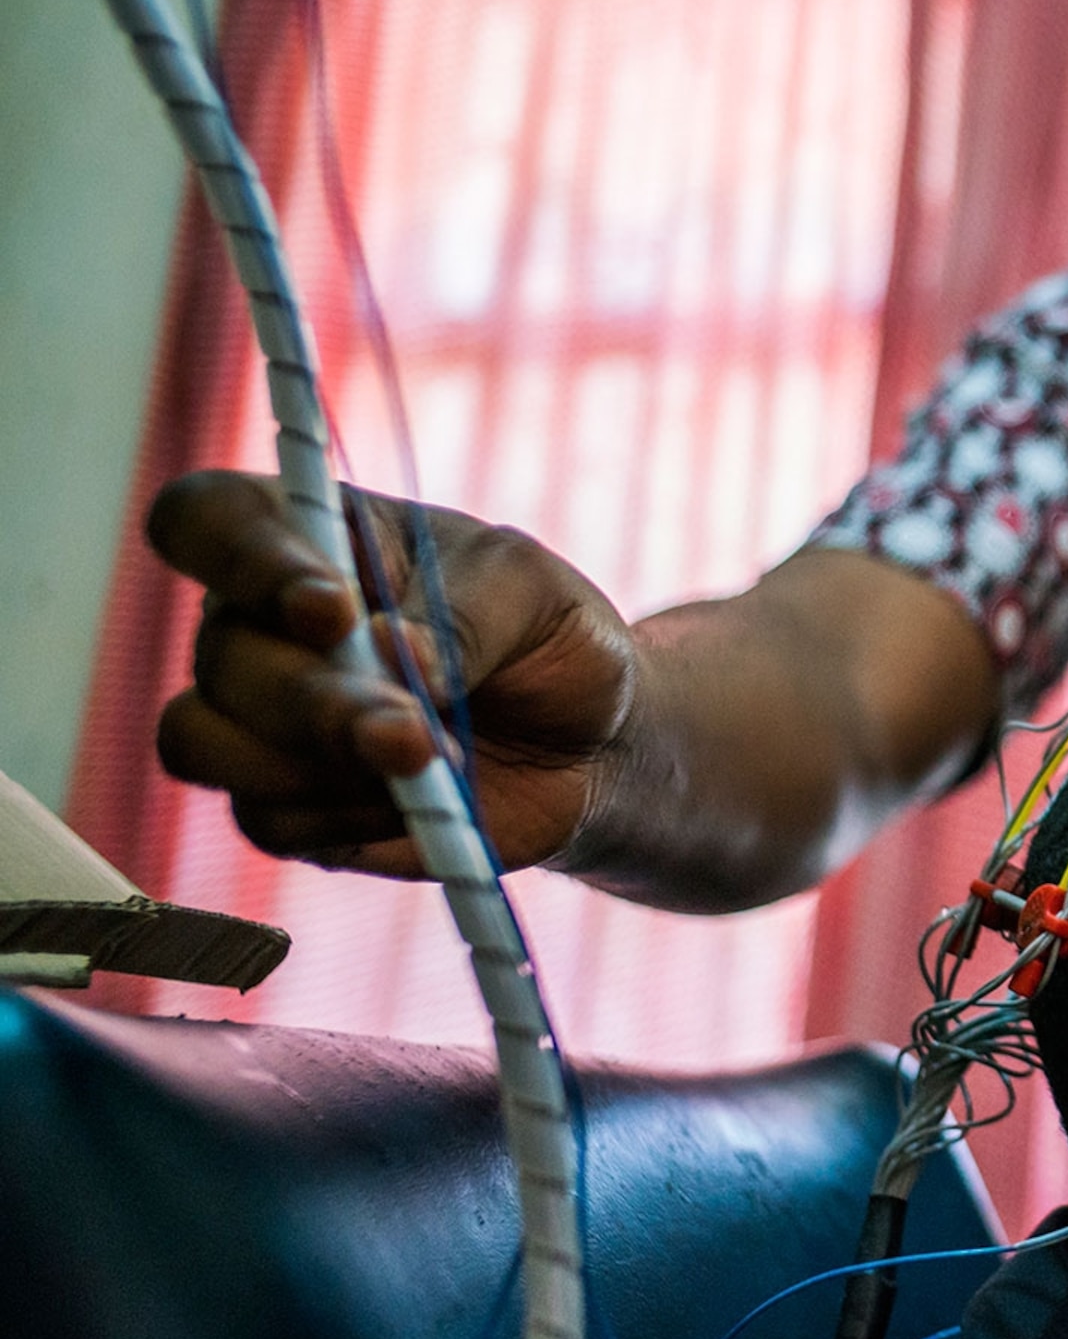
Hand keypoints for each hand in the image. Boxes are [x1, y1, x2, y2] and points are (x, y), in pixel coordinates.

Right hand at [148, 470, 638, 877]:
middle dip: (315, 700)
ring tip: (423, 764)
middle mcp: (258, 624)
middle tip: (411, 730)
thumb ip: (461, 614)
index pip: (206, 520)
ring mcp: (257, 719)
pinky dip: (342, 815)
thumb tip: (391, 649)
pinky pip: (264, 818)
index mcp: (306, 537)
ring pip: (205, 742)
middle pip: (219, 654)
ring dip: (314, 763)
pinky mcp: (282, 803)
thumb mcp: (530, 593)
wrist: (590, 743)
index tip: (328, 607)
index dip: (242, 560)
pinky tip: (417, 803)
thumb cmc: (545, 636)